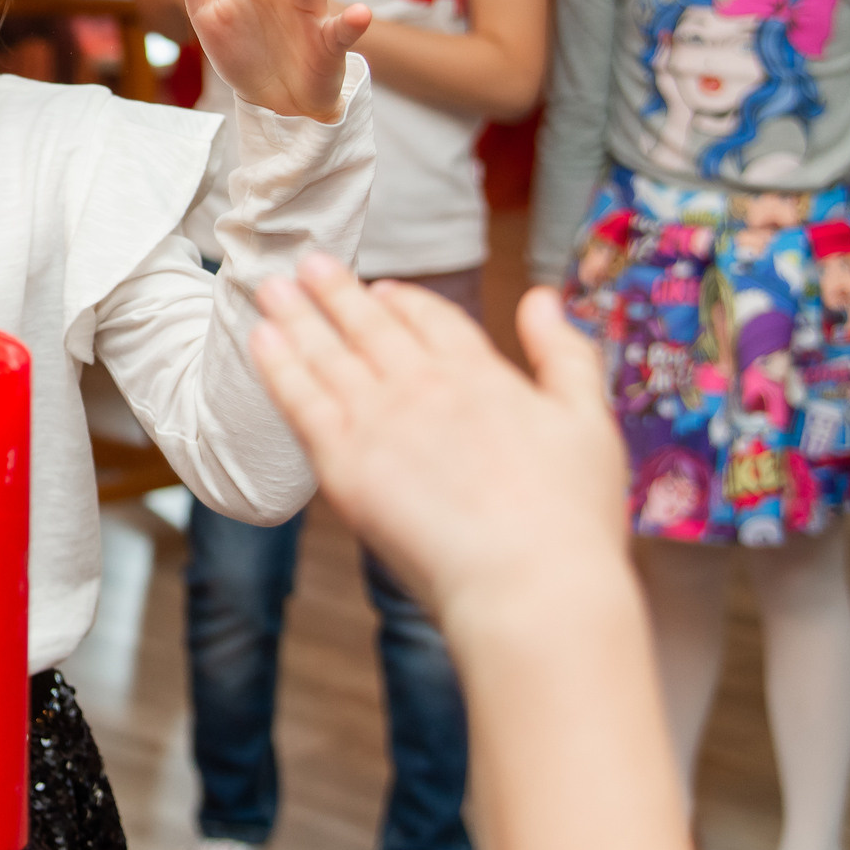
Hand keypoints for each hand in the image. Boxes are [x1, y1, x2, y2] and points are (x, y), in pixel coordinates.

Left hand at [248, 255, 626, 618]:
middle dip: (337, 291)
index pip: (432, 319)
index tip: (383, 289)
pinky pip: (300, 400)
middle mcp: (425, 386)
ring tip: (271, 287)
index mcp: (483, 375)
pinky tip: (260, 340)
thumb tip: (542, 298)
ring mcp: (380, 421)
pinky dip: (277, 365)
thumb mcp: (589, 423)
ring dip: (297, 315)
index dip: (404, 301)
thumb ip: (566, 355)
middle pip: (370, 326)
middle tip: (307, 262)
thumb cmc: (571, 522)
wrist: (530, 587)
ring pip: (328, 353)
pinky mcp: (342, 462)